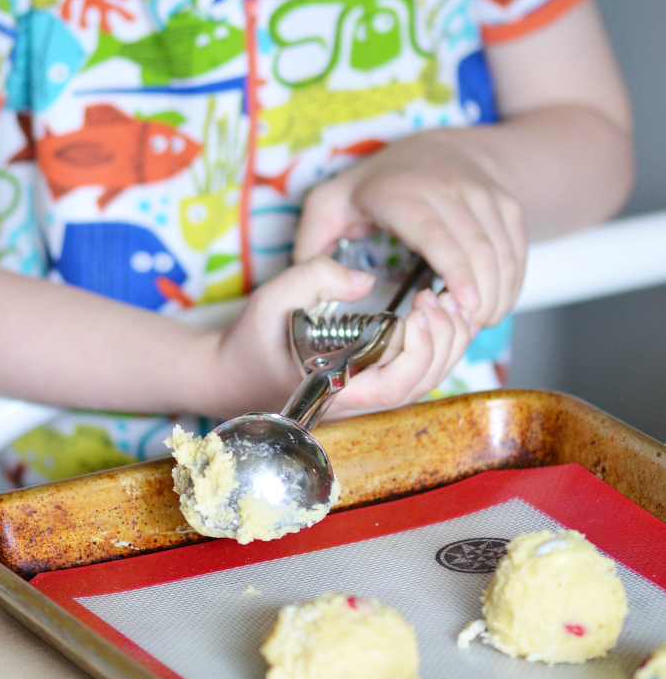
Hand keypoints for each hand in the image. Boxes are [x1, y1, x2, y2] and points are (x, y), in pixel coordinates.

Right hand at [209, 255, 470, 421]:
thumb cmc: (250, 341)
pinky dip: (437, 347)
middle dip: (442, 340)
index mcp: (336, 390)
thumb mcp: (272, 297)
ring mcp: (367, 396)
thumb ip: (313, 277)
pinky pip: (415, 374)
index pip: (395, 385)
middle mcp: (358, 401)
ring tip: (446, 302)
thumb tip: (364, 280)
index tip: (418, 308)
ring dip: (446, 344)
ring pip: (426, 382)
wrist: (231, 375)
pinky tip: (440, 316)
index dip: (419, 349)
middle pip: (422, 384)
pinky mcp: (370, 384)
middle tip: (438, 297)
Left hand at [294, 132, 526, 329]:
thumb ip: (311, 240)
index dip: (456, 272)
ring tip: (478, 322)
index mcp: (403, 193)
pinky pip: (518, 249)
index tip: (462, 306)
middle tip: (466, 329)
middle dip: (480, 296)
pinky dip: (511, 282)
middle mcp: (450, 189)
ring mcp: (484, 195)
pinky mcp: (507, 205)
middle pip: (477, 250)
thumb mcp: (331, 202)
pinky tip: (494, 303)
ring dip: (498, 293)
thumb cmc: (379, 183)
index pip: (437, 235)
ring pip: (502, 251)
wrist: (439, 146)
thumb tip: (309, 280)